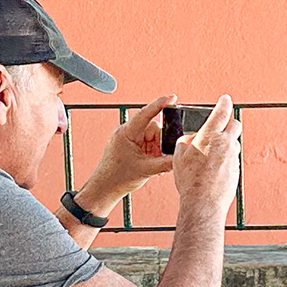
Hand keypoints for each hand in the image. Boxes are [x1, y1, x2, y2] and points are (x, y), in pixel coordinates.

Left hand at [75, 96, 175, 219]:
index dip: (160, 104)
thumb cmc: (118, 178)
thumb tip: (182, 157)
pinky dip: (152, 152)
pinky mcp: (130, 145)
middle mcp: (126, 132)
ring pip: (151, 137)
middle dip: (160, 141)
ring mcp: (128, 139)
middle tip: (159, 156)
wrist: (104, 189)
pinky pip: (146, 143)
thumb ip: (167, 162)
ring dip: (156, 149)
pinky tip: (151, 163)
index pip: (146, 113)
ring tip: (153, 163)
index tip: (172, 97)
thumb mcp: (147, 170)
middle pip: (153, 128)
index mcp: (127, 133)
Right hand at [173, 95, 240, 225]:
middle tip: (222, 125)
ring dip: (226, 143)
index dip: (224, 103)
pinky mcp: (236, 170)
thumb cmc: (189, 180)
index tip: (225, 98)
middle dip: (230, 122)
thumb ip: (186, 142)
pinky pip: (232, 159)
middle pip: (235, 125)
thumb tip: (192, 139)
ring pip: (234, 143)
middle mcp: (225, 144)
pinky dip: (225, 159)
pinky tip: (214, 169)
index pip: (221, 112)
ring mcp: (233, 157)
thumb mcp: (179, 157)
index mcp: (210, 136)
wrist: (203, 203)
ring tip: (211, 153)